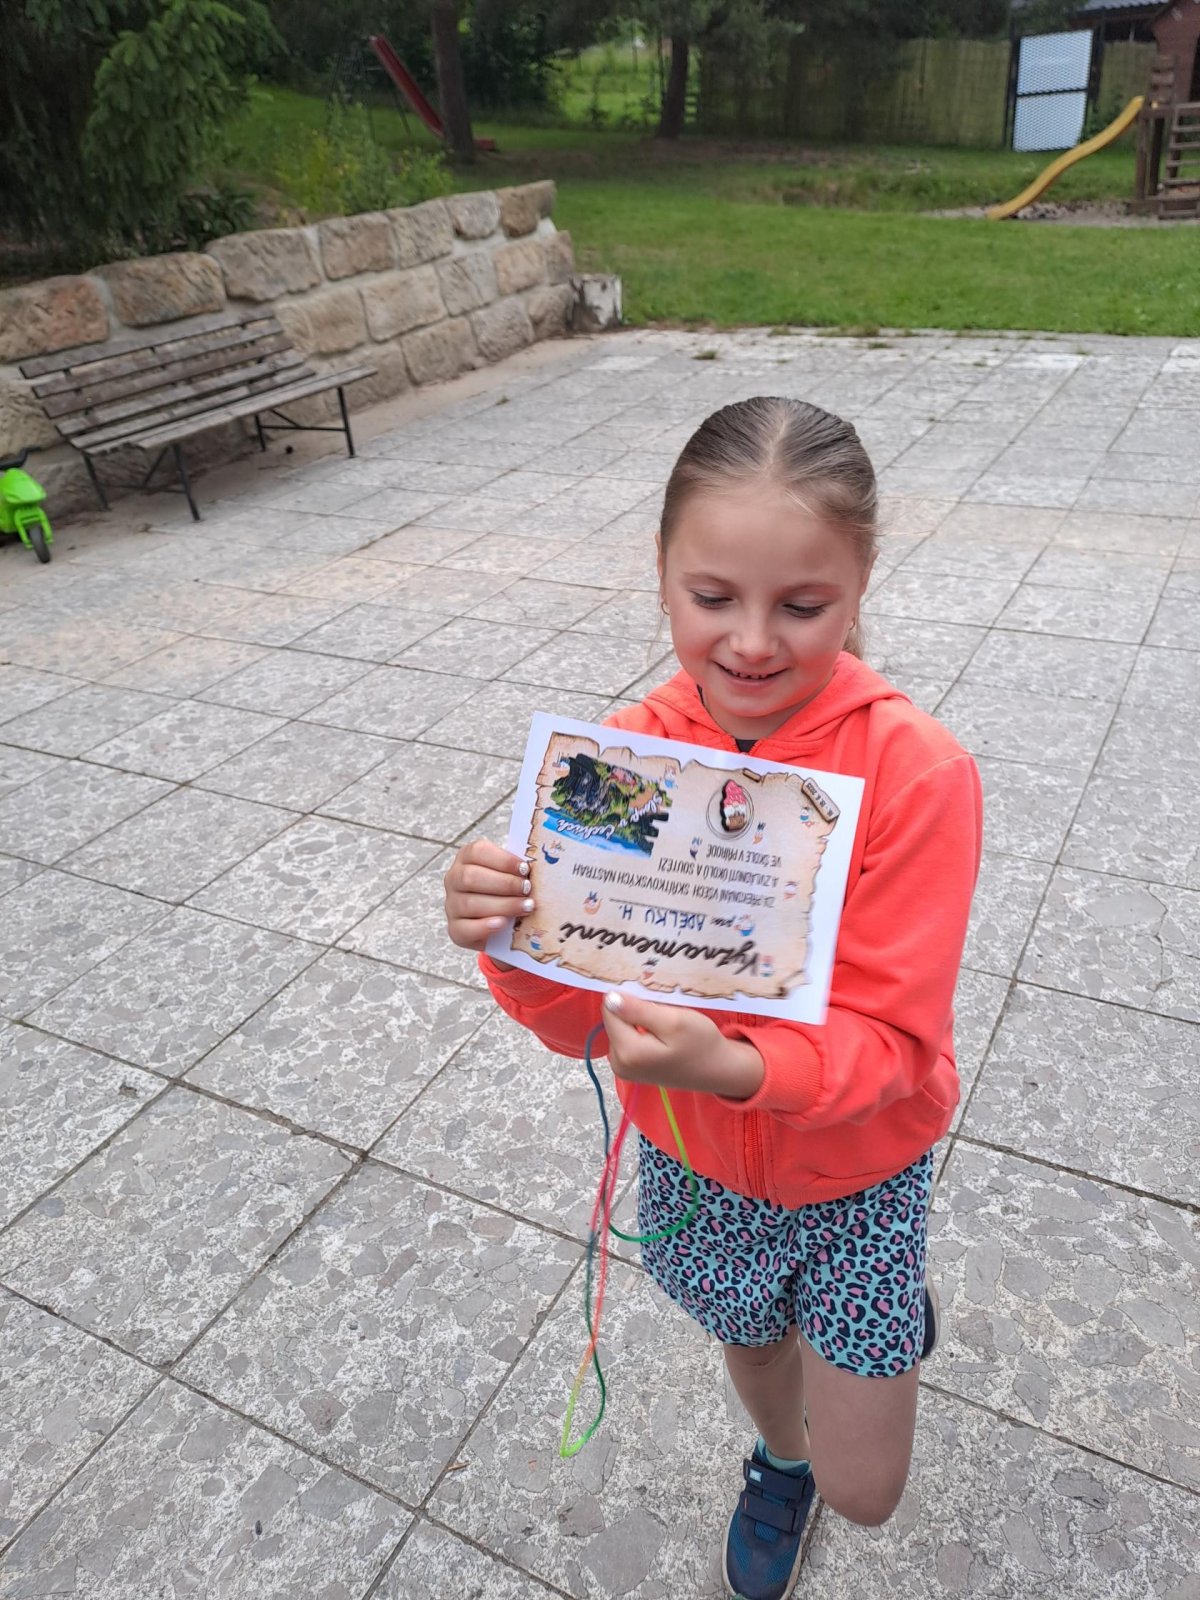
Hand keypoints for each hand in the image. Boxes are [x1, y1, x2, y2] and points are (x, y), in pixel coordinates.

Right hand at [444, 840, 531, 958]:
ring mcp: (451, 905)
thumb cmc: (507, 890)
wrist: (499, 923)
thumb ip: (518, 868)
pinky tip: (503, 923)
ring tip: (526, 907)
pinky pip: (464, 929)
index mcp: (466, 858)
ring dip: (502, 905)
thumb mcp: (510, 874)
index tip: (526, 869)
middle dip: (504, 884)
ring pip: (469, 904)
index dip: (503, 860)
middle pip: (471, 877)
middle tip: (527, 890)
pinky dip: (484, 926)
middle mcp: (453, 879)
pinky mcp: (455, 929)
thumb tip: (540, 865)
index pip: (478, 852)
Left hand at [601, 993, 763, 1099]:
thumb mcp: (673, 1021)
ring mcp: (623, 1068)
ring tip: (663, 1021)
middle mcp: (618, 1063)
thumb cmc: (701, 1045)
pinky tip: (660, 1032)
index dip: (628, 997)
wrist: (717, 1070)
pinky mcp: (630, 1068)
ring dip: (638, 1019)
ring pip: (620, 1027)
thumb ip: (638, 1010)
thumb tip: (609, 998)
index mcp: (627, 1052)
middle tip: (662, 1010)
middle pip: (613, 1020)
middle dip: (633, 1009)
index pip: (609, 1009)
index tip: (651, 997)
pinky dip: (640, 1030)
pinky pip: (627, 1038)